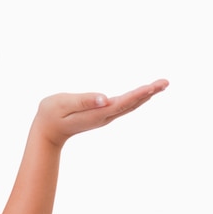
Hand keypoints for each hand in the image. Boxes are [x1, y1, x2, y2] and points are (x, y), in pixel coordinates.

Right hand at [31, 79, 168, 146]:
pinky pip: (124, 105)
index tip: (154, 86)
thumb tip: (104, 99)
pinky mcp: (102, 114)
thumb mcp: (63, 104)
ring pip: (130, 105)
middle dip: (149, 93)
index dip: (139, 94)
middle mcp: (104, 116)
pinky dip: (136, 98)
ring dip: (146, 95)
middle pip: (131, 104)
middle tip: (165, 82)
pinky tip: (143, 93)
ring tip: (160, 85)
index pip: (123, 103)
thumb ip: (83, 101)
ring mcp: (104, 116)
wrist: (47, 131)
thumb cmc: (51, 114)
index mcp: (97, 114)